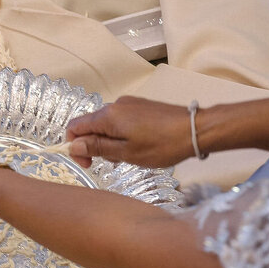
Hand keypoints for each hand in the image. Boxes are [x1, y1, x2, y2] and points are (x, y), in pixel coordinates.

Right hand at [66, 96, 192, 168]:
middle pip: (90, 125)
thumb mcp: (126, 153)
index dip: (74, 146)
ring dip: (109, 141)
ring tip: (130, 156)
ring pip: (106, 124)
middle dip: (94, 145)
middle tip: (113, 163)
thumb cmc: (161, 145)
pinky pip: (121, 120)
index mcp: (107, 116)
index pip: (74, 126)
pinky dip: (121, 134)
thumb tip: (73, 146)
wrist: (195, 129)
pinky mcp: (141, 106)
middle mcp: (115, 105)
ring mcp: (129, 104)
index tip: (87, 163)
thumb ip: (97, 148)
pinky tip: (138, 145)